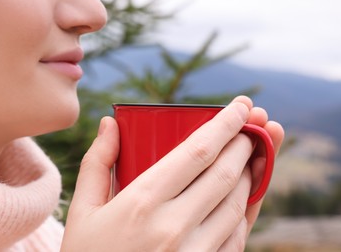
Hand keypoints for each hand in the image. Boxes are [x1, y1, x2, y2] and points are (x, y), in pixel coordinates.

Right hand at [61, 96, 283, 251]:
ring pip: (236, 204)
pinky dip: (247, 209)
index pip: (197, 151)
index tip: (242, 105)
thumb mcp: (84, 211)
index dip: (226, 124)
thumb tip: (111, 123)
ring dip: (252, 173)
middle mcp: (173, 227)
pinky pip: (236, 235)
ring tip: (257, 152)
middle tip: (255, 125)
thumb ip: (97, 162)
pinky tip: (249, 192)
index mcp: (141, 204)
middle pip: (224, 174)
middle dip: (246, 143)